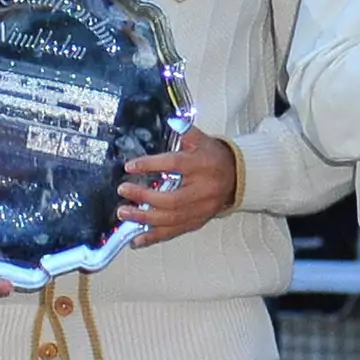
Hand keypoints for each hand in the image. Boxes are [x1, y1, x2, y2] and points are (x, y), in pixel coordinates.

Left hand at [115, 133, 237, 245]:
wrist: (237, 177)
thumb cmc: (213, 157)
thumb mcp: (202, 139)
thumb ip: (186, 131)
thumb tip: (172, 120)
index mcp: (201, 165)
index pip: (174, 164)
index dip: (150, 165)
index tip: (129, 166)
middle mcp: (202, 190)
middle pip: (171, 199)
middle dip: (144, 198)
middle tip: (123, 191)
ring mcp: (200, 209)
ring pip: (171, 219)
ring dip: (144, 219)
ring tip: (123, 213)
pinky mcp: (197, 222)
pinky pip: (174, 232)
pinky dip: (154, 237)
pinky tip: (136, 240)